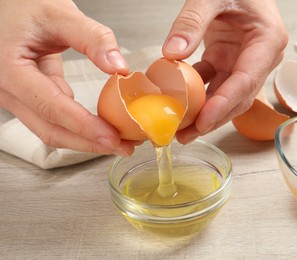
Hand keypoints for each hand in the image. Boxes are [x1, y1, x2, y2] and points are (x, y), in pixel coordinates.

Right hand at [0, 0, 136, 155]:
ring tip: (118, 141)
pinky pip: (52, 119)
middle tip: (123, 147)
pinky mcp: (29, 97)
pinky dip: (78, 126)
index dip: (84, 126)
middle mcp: (7, 90)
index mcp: (9, 69)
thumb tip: (119, 68)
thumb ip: (93, 38)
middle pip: (50, 129)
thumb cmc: (24, 6)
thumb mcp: (60, 14)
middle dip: (89, 142)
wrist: (7, 7)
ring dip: (85, 139)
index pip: (51, 107)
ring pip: (50, 130)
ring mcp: (16, 97)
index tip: (112, 137)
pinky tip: (101, 127)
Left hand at [162, 0, 287, 142]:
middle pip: (238, 97)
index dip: (224, 104)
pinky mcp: (227, 61)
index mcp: (267, 41)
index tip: (203, 121)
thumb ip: (192, 21)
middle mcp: (260, 57)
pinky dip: (195, 95)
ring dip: (203, 113)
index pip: (246, 80)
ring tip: (180, 129)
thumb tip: (172, 53)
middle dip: (212, 119)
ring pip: (225, 96)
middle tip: (186, 135)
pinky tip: (178, 104)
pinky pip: (211, 83)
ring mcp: (243, 61)